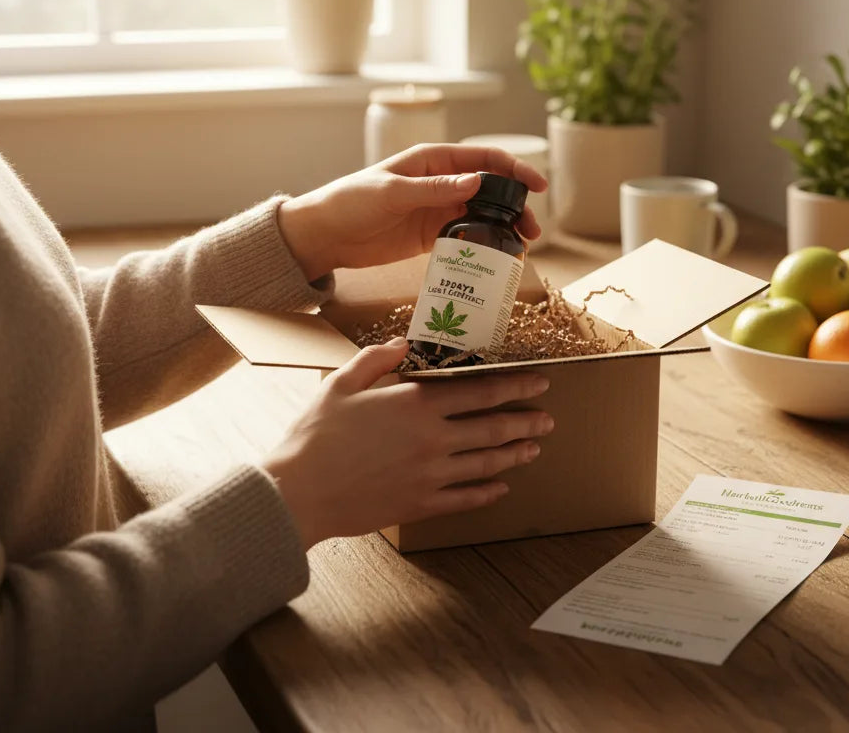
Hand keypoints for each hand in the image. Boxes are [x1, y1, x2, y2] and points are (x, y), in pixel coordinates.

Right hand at [263, 338, 554, 548]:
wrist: (300, 492)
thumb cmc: (317, 434)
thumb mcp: (342, 383)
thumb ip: (376, 360)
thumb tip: (403, 344)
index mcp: (416, 404)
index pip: (479, 391)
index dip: (514, 386)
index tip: (539, 382)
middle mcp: (432, 439)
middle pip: (492, 428)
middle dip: (525, 421)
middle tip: (548, 418)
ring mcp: (430, 475)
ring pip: (486, 463)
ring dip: (514, 454)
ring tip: (534, 448)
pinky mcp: (421, 503)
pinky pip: (465, 498)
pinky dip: (487, 492)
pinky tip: (500, 488)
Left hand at [277, 143, 548, 280]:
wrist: (325, 234)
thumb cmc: (351, 201)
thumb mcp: (392, 192)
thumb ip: (433, 189)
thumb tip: (475, 183)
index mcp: (432, 161)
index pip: (482, 159)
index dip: (513, 169)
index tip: (536, 185)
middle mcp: (440, 183)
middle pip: (489, 190)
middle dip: (515, 205)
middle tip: (532, 228)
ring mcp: (437, 210)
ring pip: (482, 216)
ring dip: (503, 228)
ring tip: (522, 246)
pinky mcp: (430, 236)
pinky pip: (465, 238)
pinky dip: (484, 246)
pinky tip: (499, 257)